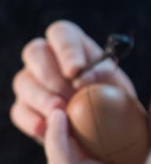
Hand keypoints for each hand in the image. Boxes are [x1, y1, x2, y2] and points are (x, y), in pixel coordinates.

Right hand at [11, 20, 135, 143]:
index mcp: (74, 45)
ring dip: (43, 98)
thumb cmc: (116, 100)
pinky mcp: (25, 108)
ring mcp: (32, 83)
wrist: (113, 131)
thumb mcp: (118, 86)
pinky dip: (32, 120)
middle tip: (70, 95)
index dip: (66, 49)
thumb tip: (84, 77)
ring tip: (62, 113)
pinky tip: (47, 128)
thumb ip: (104, 77)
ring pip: (24, 81)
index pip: (61, 32)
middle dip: (52, 74)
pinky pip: (19, 111)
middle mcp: (47, 59)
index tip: (76, 71)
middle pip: (34, 51)